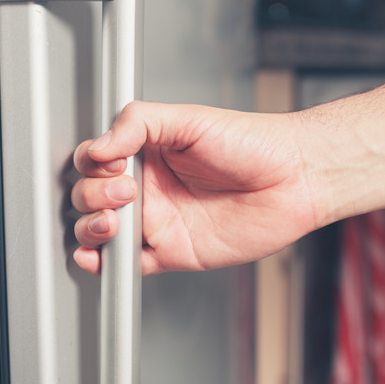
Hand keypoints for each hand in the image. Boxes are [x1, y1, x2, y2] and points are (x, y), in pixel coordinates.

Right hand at [71, 102, 320, 274]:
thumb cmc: (253, 143)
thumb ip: (138, 123)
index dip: (93, 165)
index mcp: (147, 153)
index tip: (111, 162)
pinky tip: (99, 257)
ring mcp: (158, 221)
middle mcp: (148, 188)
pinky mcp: (172, 252)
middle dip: (94, 197)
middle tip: (126, 191)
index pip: (96, 161)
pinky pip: (130, 264)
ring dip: (92, 229)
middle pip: (90, 197)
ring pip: (101, 233)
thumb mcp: (189, 118)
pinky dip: (107, 265)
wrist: (294, 179)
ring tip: (112, 222)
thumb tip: (99, 146)